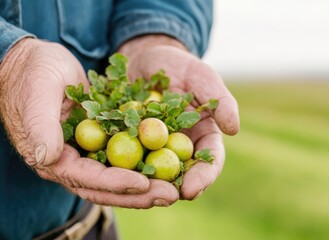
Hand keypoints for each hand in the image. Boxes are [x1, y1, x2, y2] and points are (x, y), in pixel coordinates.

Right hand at [0, 38, 177, 207]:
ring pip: (119, 177)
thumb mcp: (37, 93)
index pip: (87, 177)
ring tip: (173, 189)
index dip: (114, 183)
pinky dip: (145, 164)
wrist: (38, 64)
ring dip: (146, 186)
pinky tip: (167, 167)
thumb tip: (47, 158)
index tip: (143, 183)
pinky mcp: (102, 142)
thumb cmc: (34, 74)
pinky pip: (125, 158)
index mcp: (54, 158)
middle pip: (108, 187)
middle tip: (170, 195)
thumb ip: (40, 125)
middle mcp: (72, 162)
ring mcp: (88, 154)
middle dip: (139, 194)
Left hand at [119, 35, 239, 199]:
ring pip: (152, 172)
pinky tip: (111, 175)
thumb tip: (234, 129)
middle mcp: (179, 146)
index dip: (203, 177)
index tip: (192, 190)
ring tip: (137, 194)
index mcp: (202, 134)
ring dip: (147, 185)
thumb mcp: (201, 76)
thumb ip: (220, 100)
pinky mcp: (128, 142)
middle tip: (164, 200)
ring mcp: (152, 147)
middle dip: (175, 189)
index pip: (209, 160)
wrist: (144, 59)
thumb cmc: (178, 66)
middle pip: (182, 174)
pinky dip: (120, 168)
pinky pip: (124, 158)